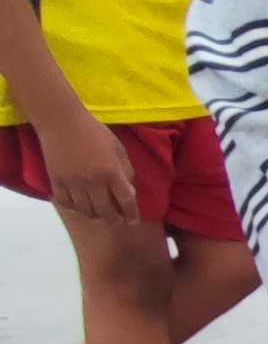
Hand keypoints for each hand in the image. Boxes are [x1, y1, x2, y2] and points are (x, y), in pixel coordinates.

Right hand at [38, 105, 139, 221]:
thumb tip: (129, 191)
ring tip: (100, 213)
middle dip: (114, 219)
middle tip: (117, 219)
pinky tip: (80, 205)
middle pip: (106, 212)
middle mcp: (93, 182)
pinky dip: (75, 208)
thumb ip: (125, 170)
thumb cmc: (94, 131)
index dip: (132, 214)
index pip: (126, 201)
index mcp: (111, 172)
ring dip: (95, 215)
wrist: (62, 121)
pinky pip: (66, 204)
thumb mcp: (118, 148)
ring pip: (86, 211)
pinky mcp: (57, 182)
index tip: (133, 221)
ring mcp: (73, 184)